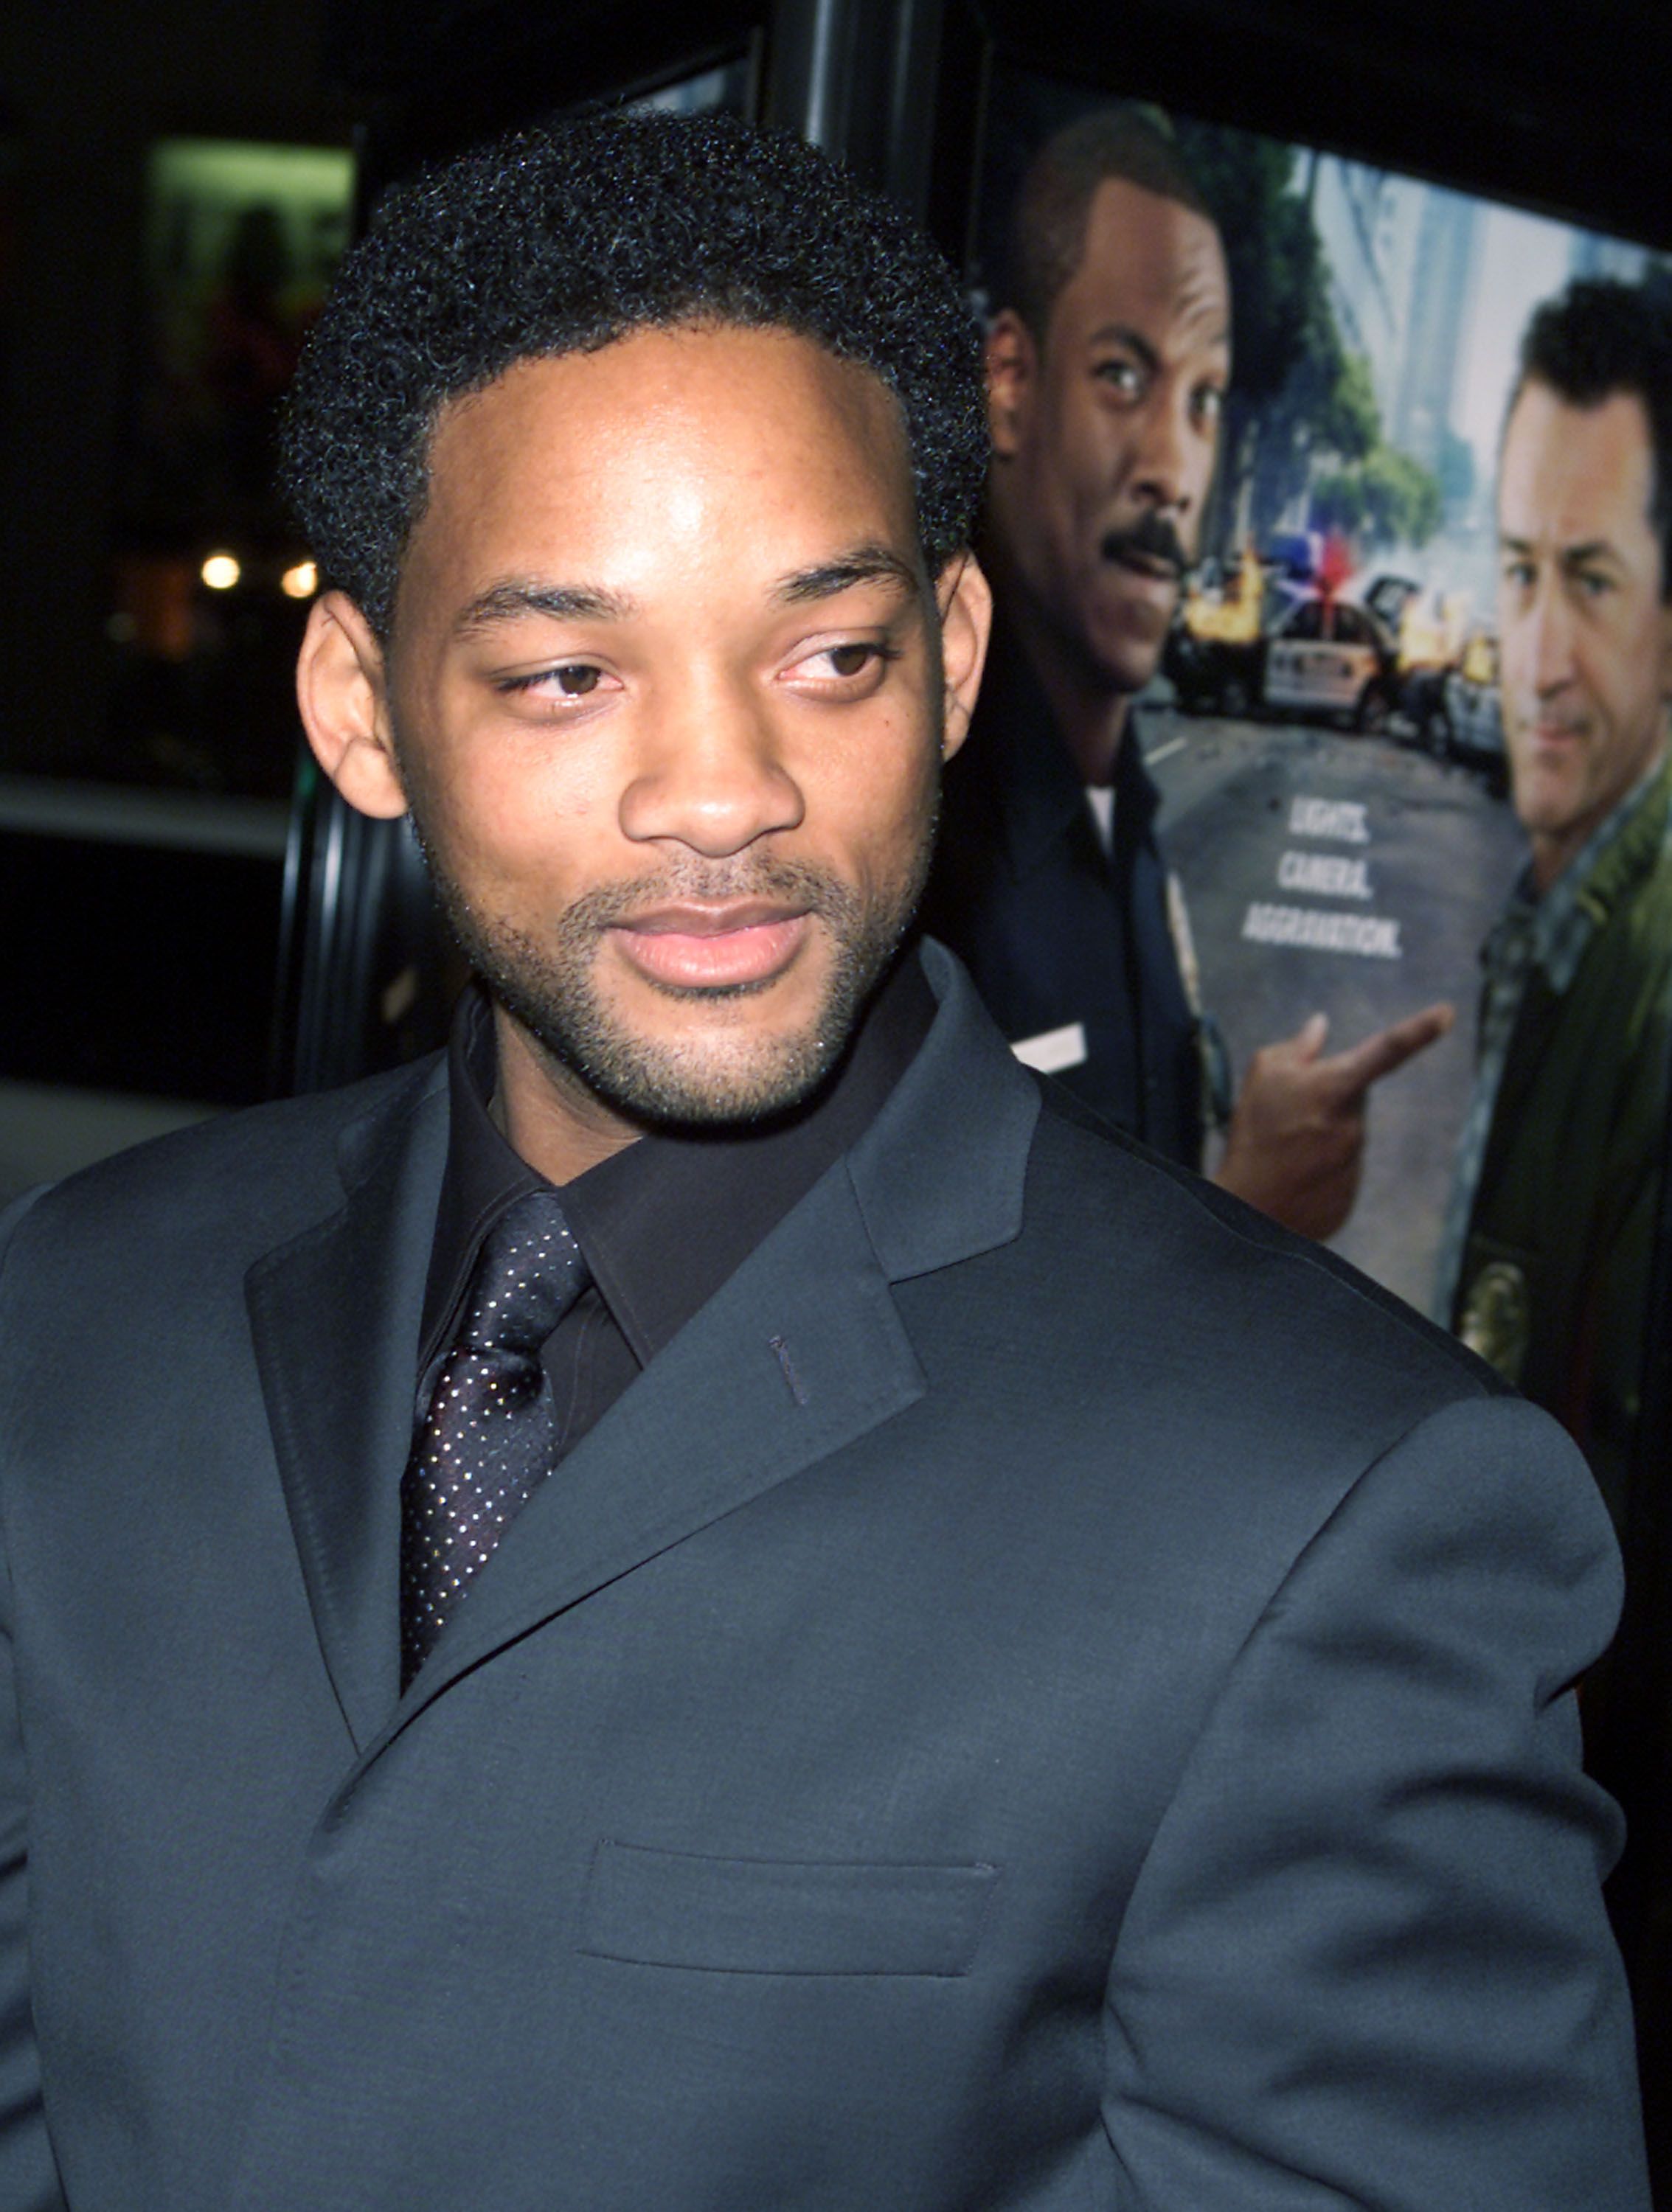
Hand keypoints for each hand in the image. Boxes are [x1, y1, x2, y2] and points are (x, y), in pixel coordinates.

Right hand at [1213, 1002, 1453, 1240]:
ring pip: (1345, 1134)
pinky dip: (1316, 1167)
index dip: (1420, 1029)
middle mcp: (1354, 1124)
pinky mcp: (1348, 1194)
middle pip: (1353, 1097)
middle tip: (1287, 1114)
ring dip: (1320, 1133)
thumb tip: (1319, 1026)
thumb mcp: (1262, 1075)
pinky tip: (1290, 1173)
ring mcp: (1354, 1163)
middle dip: (1328, 1097)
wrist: (1249, 1212)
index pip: (1388, 1050)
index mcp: (1337, 1088)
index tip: (1448, 1013)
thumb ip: (1296, 1047)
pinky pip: (1338, 1169)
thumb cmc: (1253, 1135)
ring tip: (1283, 1149)